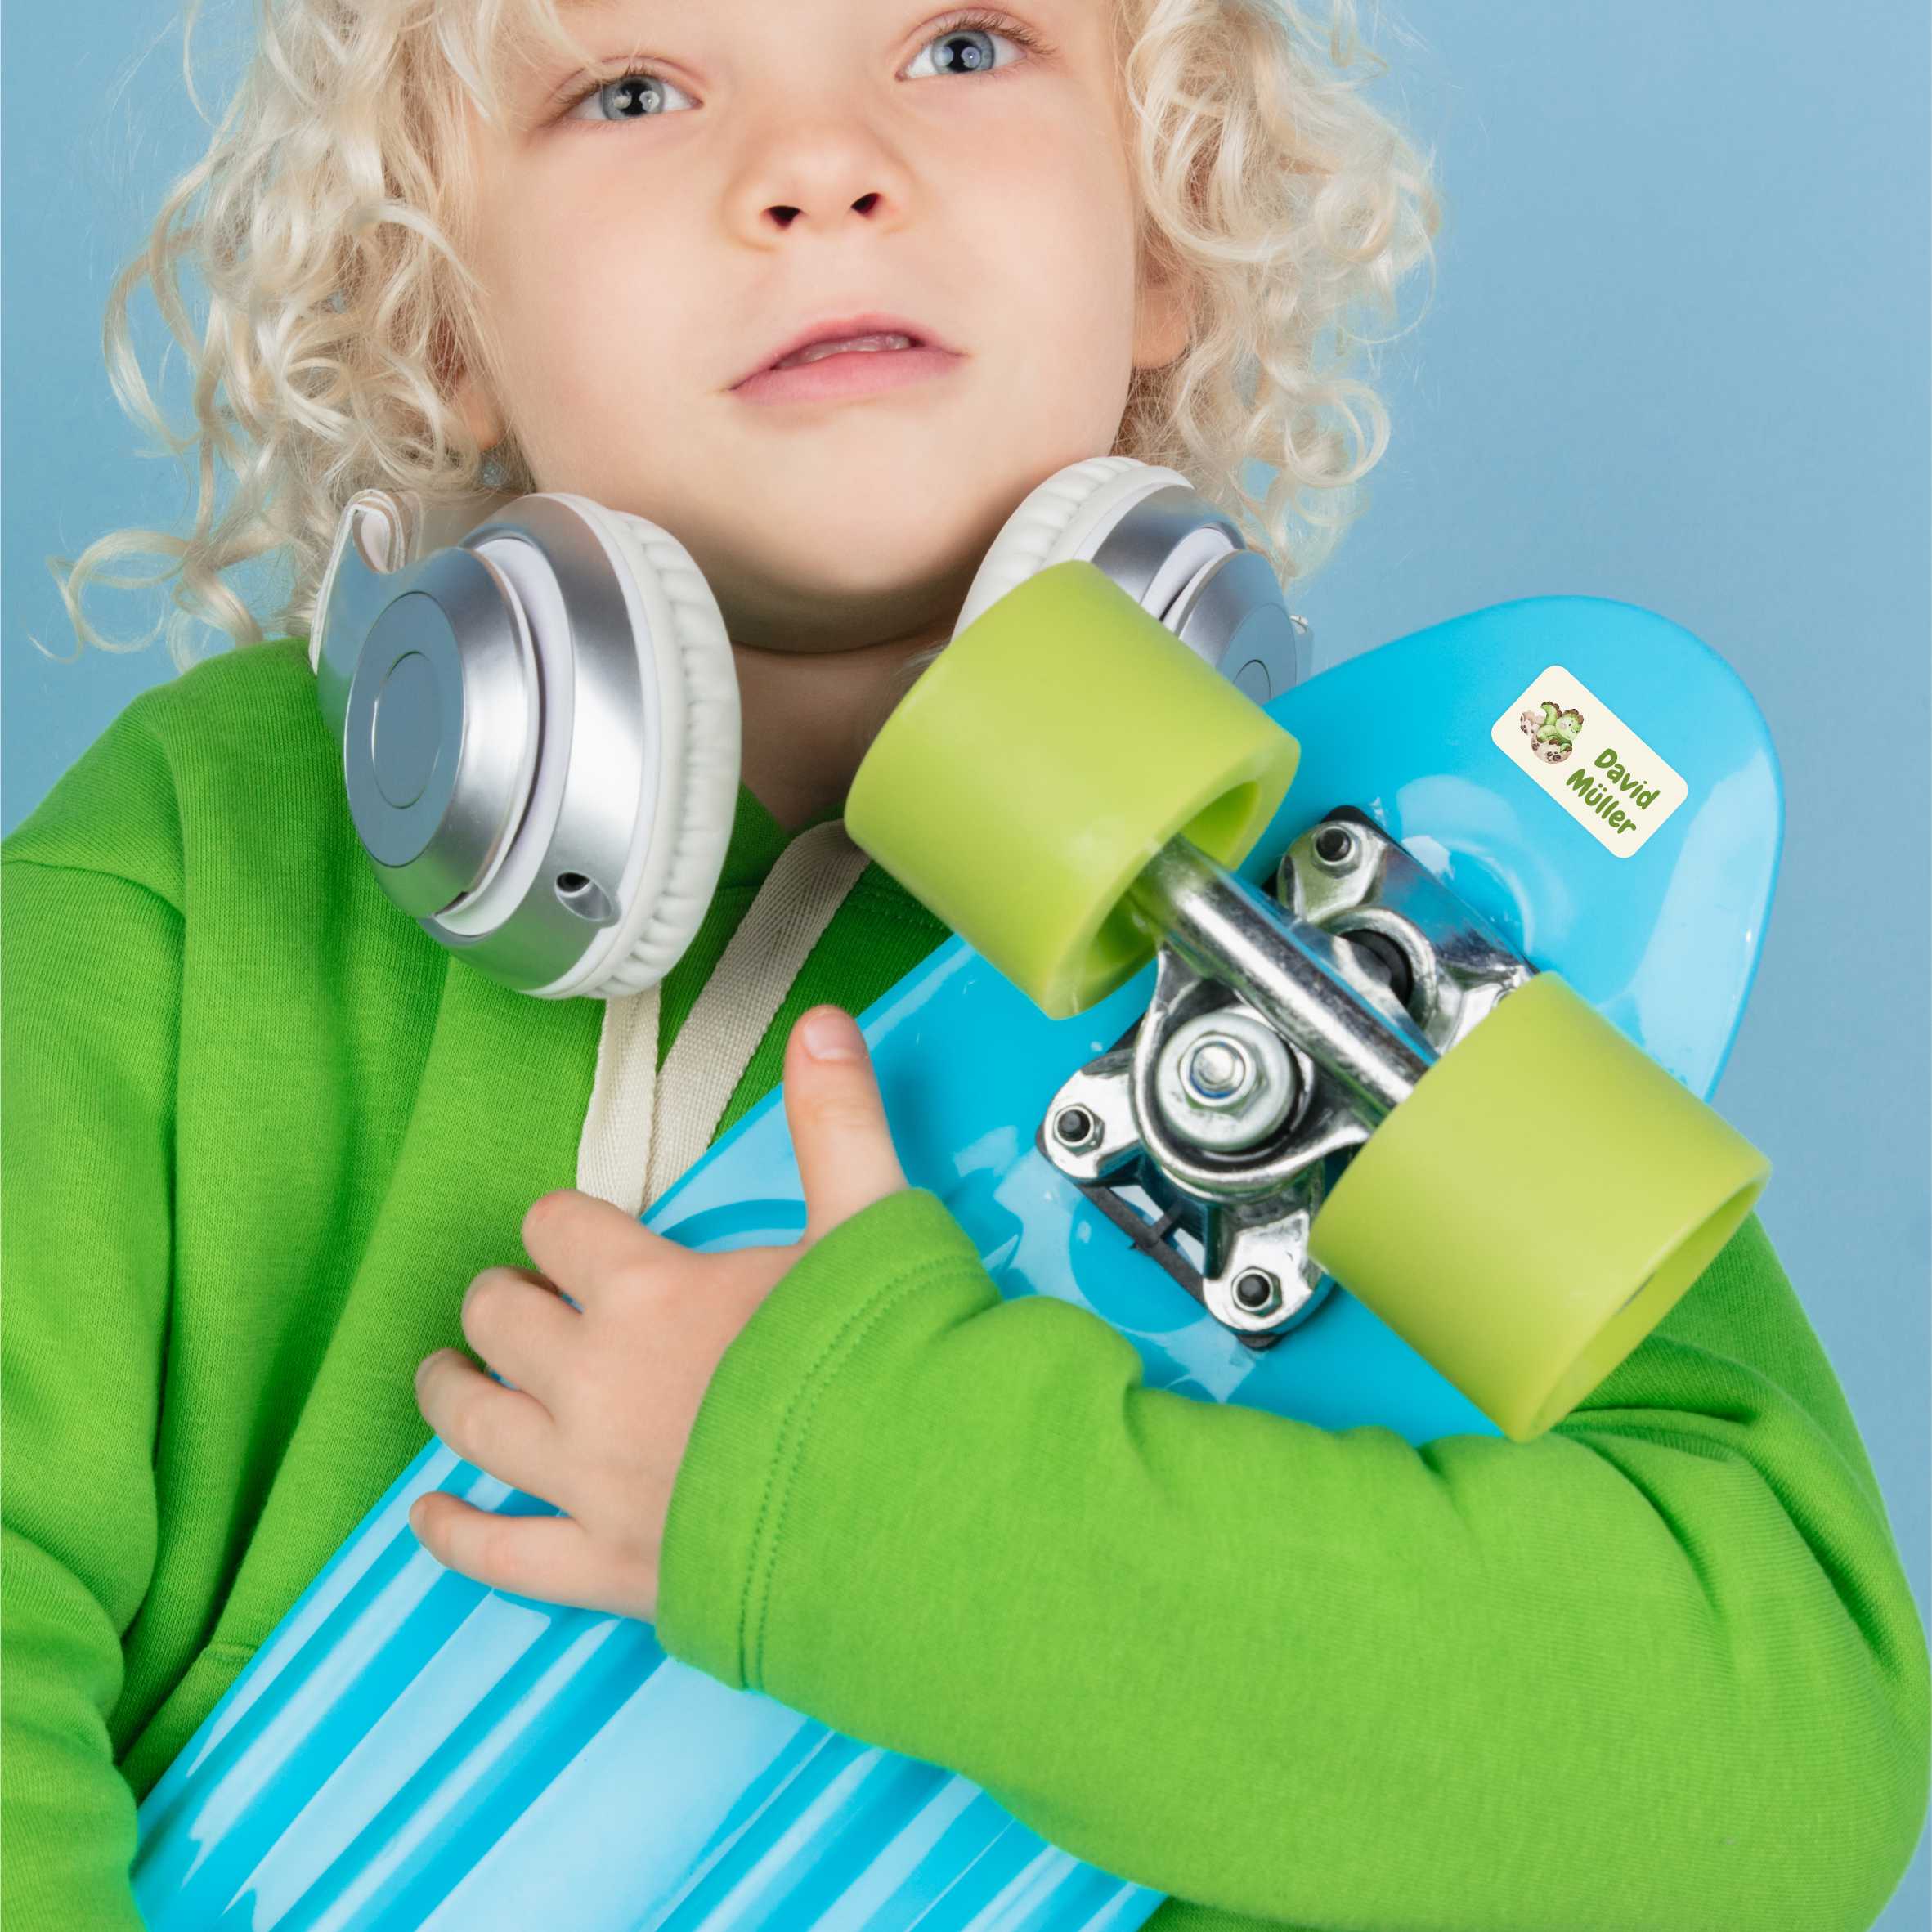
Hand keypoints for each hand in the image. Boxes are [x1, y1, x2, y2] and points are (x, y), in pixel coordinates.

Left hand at [409, 1003, 905, 1623]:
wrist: (909, 1513)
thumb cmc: (889, 1363)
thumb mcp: (872, 1223)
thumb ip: (837, 1119)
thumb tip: (823, 1020)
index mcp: (647, 1291)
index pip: (561, 1229)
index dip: (561, 1223)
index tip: (574, 1233)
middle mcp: (594, 1381)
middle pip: (503, 1323)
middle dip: (501, 1302)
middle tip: (514, 1301)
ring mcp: (591, 1480)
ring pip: (480, 1425)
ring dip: (452, 1393)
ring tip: (444, 1376)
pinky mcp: (604, 1567)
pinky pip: (502, 1554)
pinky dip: (455, 1533)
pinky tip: (429, 1516)